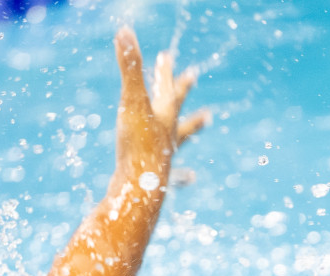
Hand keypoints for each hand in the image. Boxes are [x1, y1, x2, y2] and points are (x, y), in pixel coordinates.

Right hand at [112, 26, 210, 188]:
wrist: (140, 191)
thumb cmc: (138, 146)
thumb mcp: (132, 101)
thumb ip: (129, 67)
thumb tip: (124, 30)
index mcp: (165, 117)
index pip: (169, 89)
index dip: (166, 72)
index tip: (167, 58)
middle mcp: (168, 137)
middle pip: (181, 114)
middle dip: (184, 100)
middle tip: (201, 85)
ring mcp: (164, 160)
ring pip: (180, 142)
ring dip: (190, 131)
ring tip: (204, 126)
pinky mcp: (157, 180)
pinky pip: (174, 175)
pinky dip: (182, 174)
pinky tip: (189, 179)